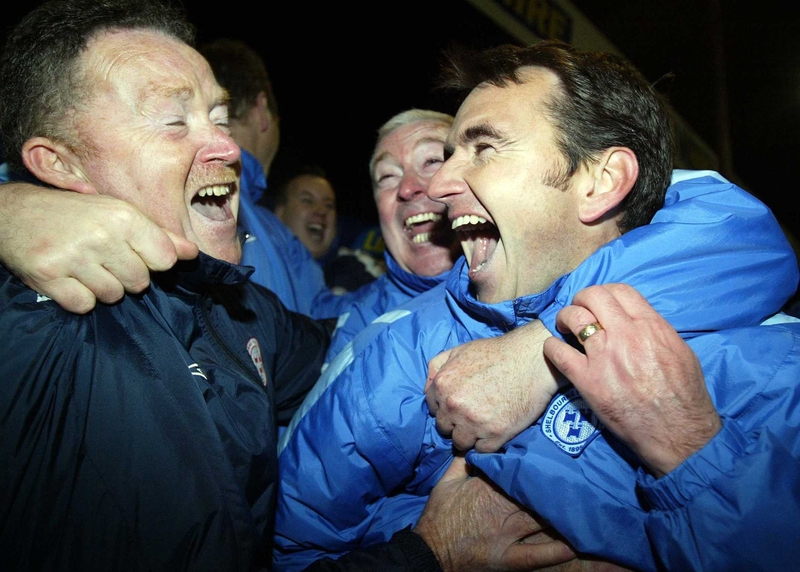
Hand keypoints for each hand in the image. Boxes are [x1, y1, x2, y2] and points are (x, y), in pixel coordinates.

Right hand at [0, 184, 197, 312]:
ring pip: (113, 296)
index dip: (153, 262)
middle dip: (125, 276)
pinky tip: (69, 278)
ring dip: (102, 287)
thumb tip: (192, 253)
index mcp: (124, 217)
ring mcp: (74, 257)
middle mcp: (101, 236)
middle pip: (140, 282)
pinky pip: (84, 305)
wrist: (15, 213)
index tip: (136, 254)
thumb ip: (158, 235)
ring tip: (85, 266)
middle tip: (103, 258)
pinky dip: (78, 297)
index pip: (165, 260)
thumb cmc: (75, 215)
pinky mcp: (49, 276)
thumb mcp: (118, 214)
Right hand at [413, 456, 575, 571]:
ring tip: (589, 501)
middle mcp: (503, 508)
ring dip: (564, 511)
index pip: (520, 471)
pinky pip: (539, 554)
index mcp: (489, 487)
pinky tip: (579, 542)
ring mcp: (508, 535)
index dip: (540, 463)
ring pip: (543, 519)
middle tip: (583, 473)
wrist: (429, 551)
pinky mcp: (510, 558)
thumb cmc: (438, 515)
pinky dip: (559, 549)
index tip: (558, 452)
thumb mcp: (446, 481)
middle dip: (559, 484)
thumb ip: (462, 460)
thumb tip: (477, 442)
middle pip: (538, 493)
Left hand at [425, 321, 561, 451]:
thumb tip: (427, 390)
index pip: (433, 410)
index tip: (459, 407)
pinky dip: (487, 443)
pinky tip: (495, 431)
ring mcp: (474, 422)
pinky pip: (481, 450)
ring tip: (483, 425)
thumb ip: (436, 368)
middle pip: (445, 429)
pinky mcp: (495, 435)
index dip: (446, 409)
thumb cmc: (495, 353)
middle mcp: (454, 406)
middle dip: (456, 423)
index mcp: (442, 385)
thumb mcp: (458, 350)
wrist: (531, 359)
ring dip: (470, 436)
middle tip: (473, 416)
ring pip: (461, 443)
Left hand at [542, 283, 720, 476]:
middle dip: (581, 298)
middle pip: (593, 296)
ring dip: (565, 318)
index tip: (599, 303)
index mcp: (651, 327)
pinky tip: (554, 350)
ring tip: (565, 326)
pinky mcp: (588, 381)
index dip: (605, 292)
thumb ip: (656, 331)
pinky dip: (552, 348)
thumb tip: (637, 321)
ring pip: (574, 318)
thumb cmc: (685, 397)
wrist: (678, 433)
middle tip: (579, 310)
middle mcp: (626, 335)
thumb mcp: (681, 352)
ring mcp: (604, 357)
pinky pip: (558, 353)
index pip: (621, 290)